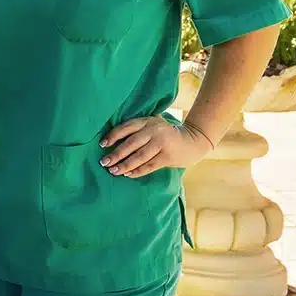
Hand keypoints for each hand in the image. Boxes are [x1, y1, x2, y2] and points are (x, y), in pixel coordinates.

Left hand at [99, 116, 214, 177]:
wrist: (193, 140)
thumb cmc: (166, 134)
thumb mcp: (154, 125)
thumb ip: (138, 129)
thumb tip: (112, 139)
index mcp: (147, 121)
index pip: (126, 128)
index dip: (113, 136)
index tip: (102, 145)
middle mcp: (154, 130)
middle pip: (130, 144)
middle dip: (116, 154)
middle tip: (104, 162)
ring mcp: (162, 143)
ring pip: (139, 156)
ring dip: (124, 165)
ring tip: (113, 171)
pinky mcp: (168, 156)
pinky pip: (149, 166)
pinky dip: (137, 171)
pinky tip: (128, 174)